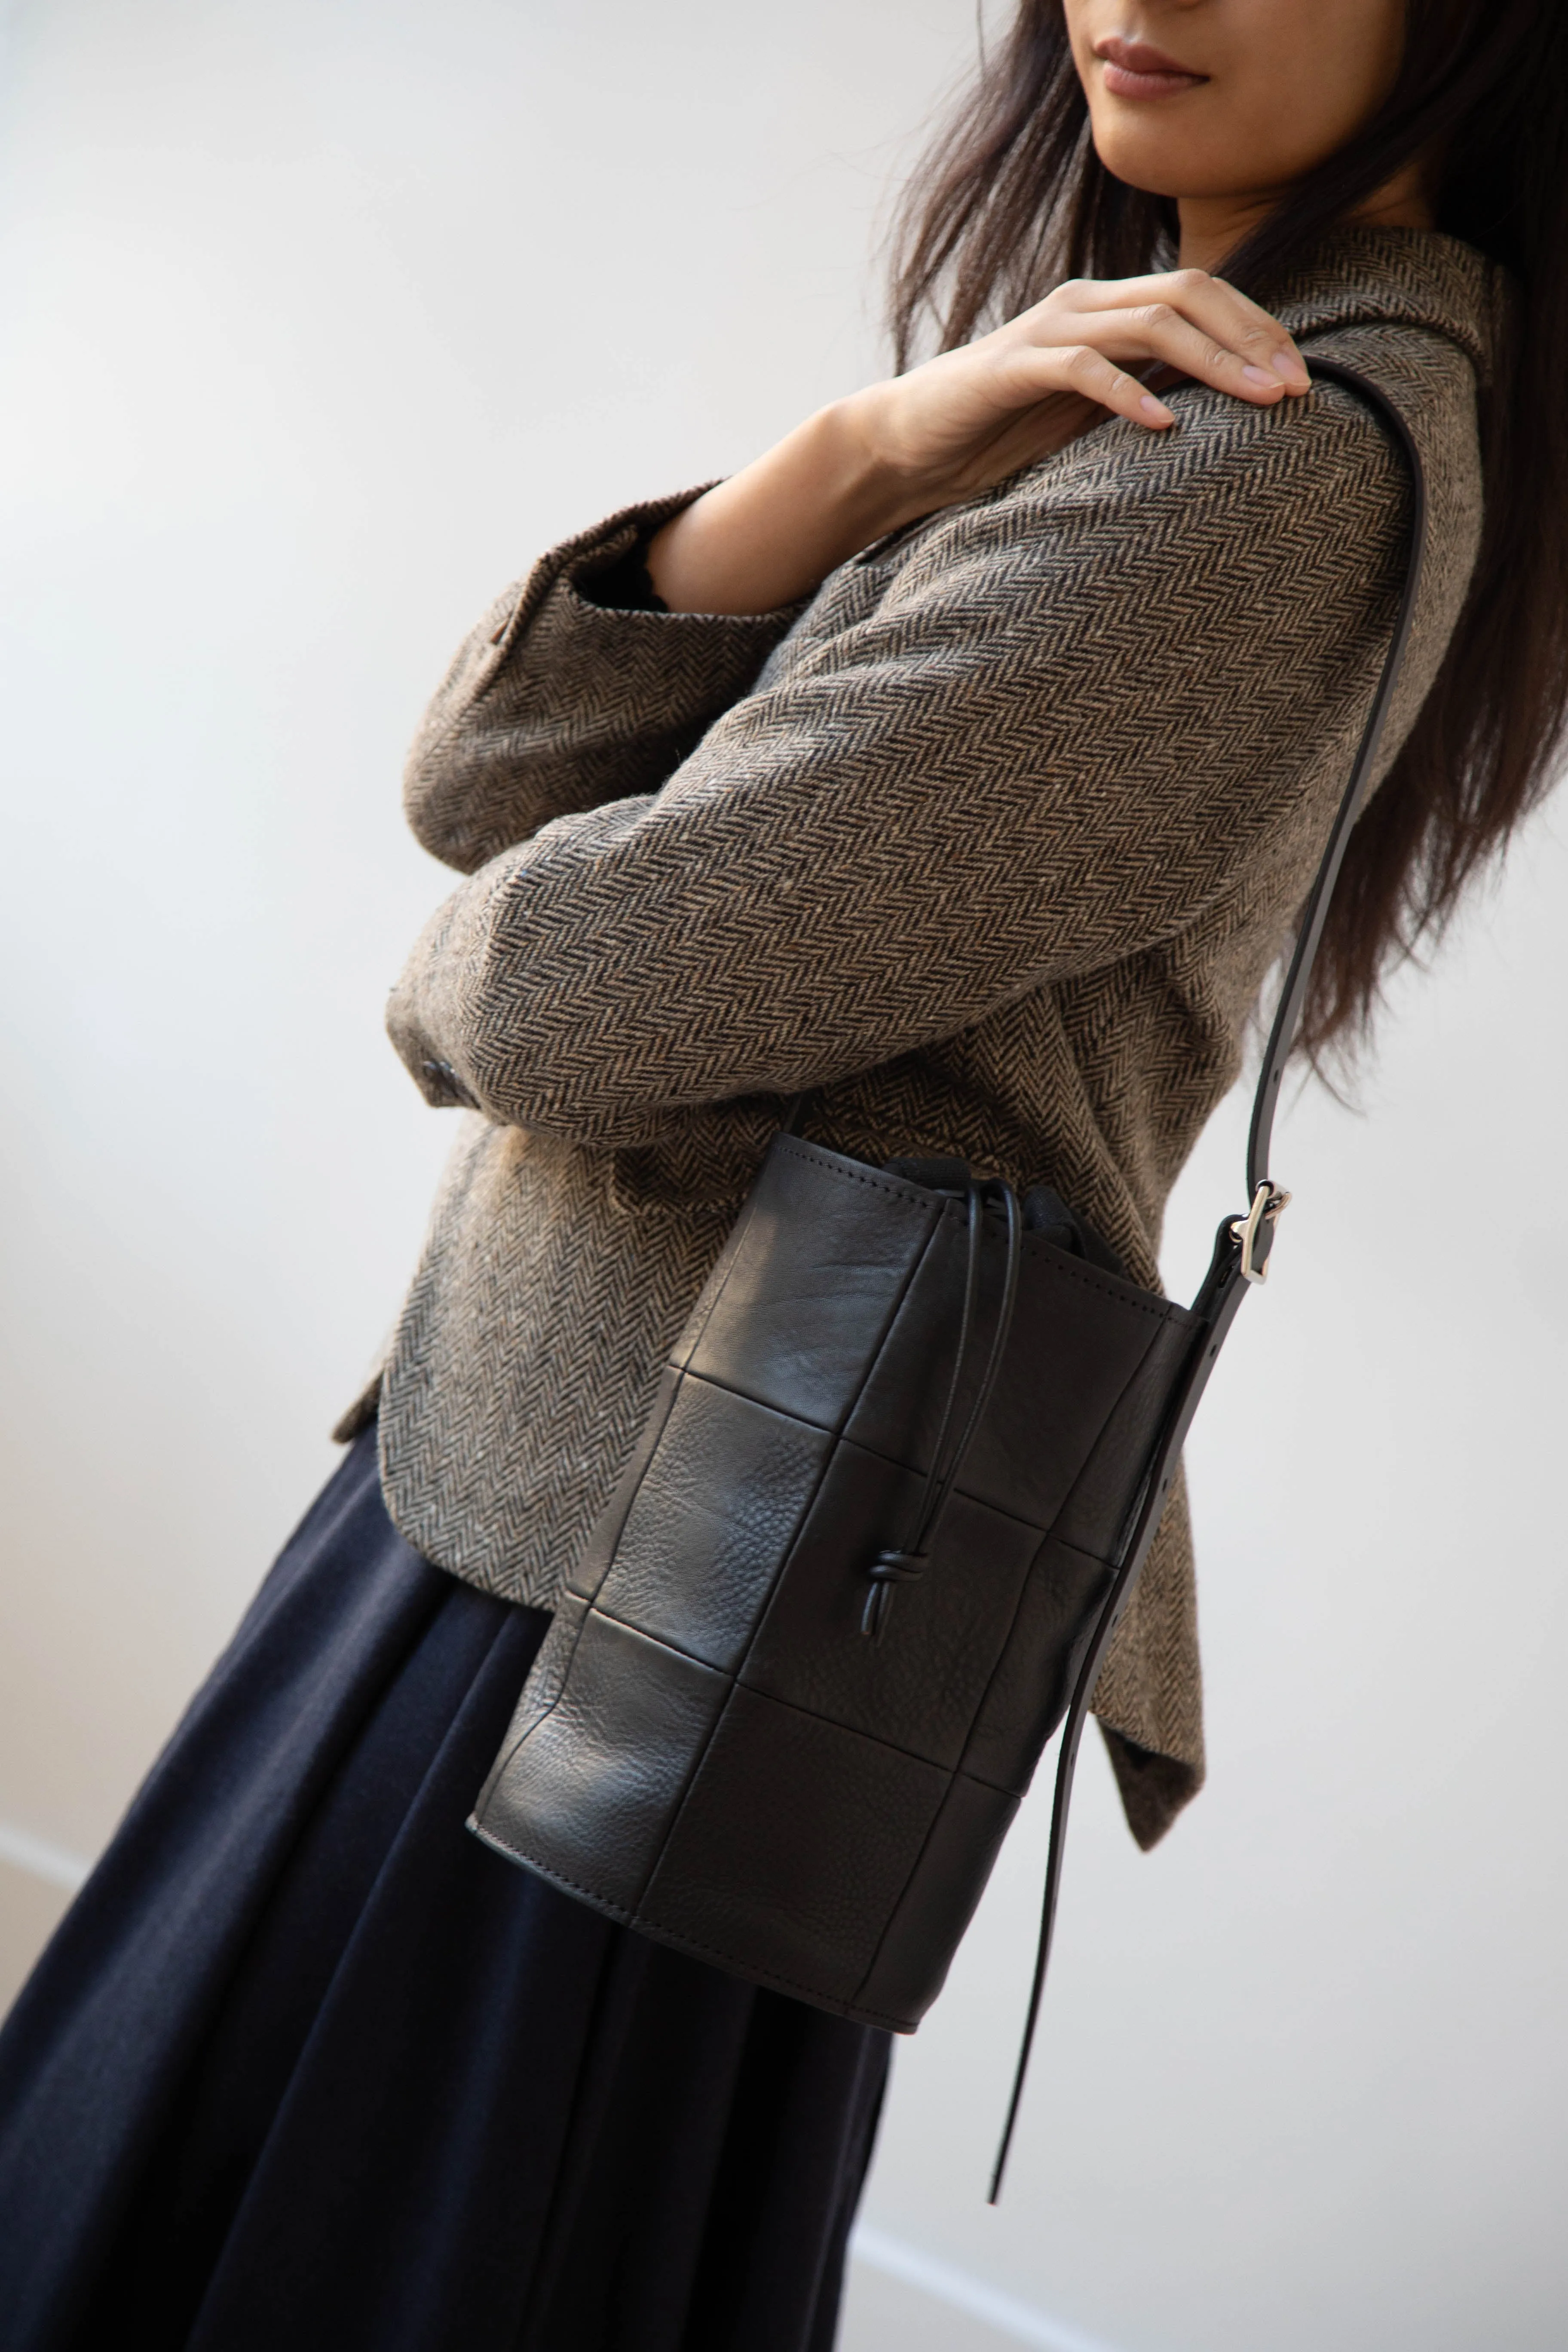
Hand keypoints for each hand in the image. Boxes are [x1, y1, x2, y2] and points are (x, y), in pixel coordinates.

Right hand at [850, 266, 1310, 509]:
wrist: (912, 444)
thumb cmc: (1004, 434)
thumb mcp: (1092, 413)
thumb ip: (1147, 394)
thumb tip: (1222, 411)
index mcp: (1108, 309)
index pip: (1204, 294)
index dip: (1258, 329)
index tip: (1300, 379)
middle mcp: (1085, 304)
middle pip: (1190, 293)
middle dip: (1251, 338)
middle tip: (1293, 389)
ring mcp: (1048, 330)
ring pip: (1149, 323)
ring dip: (1211, 360)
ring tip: (1255, 399)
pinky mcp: (1012, 369)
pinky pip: (1082, 368)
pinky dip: (1127, 395)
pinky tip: (1162, 425)